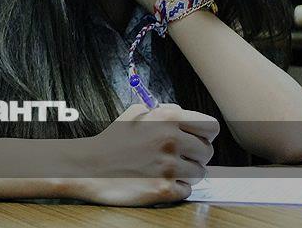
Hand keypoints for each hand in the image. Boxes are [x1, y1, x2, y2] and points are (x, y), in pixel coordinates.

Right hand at [70, 103, 218, 205]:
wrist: (89, 167)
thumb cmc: (113, 140)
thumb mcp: (136, 114)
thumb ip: (164, 110)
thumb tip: (183, 113)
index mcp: (168, 118)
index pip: (211, 127)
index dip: (206, 134)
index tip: (197, 139)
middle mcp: (171, 140)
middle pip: (208, 152)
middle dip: (195, 155)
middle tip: (178, 157)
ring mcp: (168, 167)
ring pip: (200, 173)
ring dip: (186, 172)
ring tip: (166, 169)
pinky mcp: (163, 189)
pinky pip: (186, 190)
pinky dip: (176, 188)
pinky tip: (160, 181)